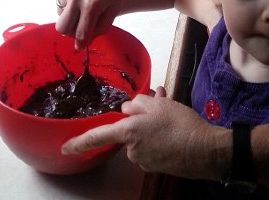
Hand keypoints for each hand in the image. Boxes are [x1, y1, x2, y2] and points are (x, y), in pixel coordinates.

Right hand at [55, 0, 129, 48]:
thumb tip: (84, 41)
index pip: (79, 33)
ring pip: (60, 11)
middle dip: (70, 31)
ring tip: (83, 1)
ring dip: (70, 12)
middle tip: (79, 25)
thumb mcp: (115, 6)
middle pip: (62, 27)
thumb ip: (101, 27)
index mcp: (92, 5)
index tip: (80, 46)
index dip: (80, 43)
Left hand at [62, 88, 225, 178]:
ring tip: (171, 115)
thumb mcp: (160, 104)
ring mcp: (143, 160)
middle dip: (139, 120)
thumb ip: (139, 102)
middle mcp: (132, 149)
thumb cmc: (181, 125)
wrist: (204, 150)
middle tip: (159, 103)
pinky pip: (151, 147)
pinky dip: (158, 137)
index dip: (79, 142)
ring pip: (141, 138)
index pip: (98, 136)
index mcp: (129, 131)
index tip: (64, 148)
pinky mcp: (155, 165)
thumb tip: (128, 107)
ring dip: (151, 126)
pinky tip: (174, 128)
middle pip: (127, 131)